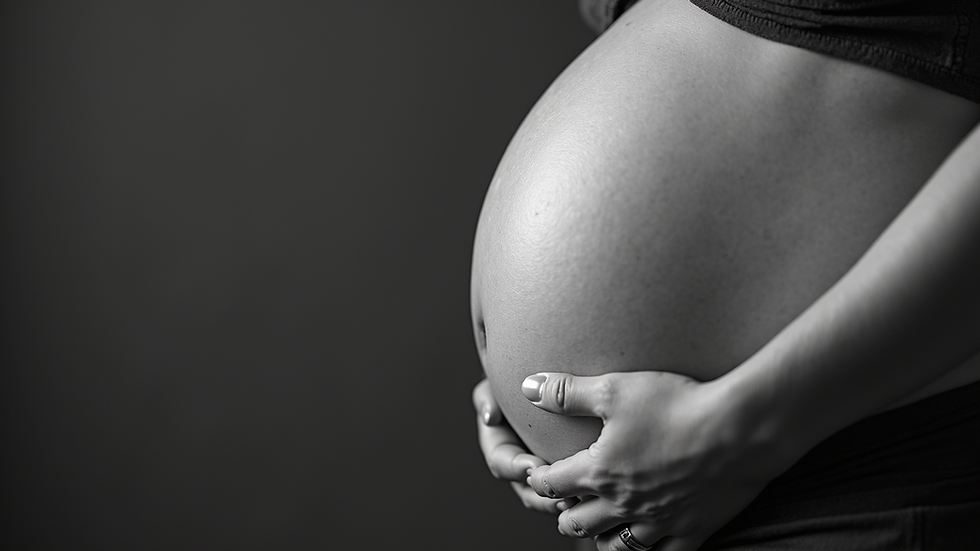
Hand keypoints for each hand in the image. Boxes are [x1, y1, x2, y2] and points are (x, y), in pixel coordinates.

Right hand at [472, 378, 572, 513]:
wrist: (545, 377)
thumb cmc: (513, 380)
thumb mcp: (495, 385)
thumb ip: (487, 396)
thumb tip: (490, 418)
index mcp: (499, 445)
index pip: (500, 463)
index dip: (515, 467)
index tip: (534, 465)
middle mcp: (520, 464)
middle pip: (526, 490)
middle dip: (542, 495)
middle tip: (561, 495)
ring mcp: (545, 470)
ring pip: (550, 496)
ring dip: (563, 500)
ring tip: (580, 499)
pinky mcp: (570, 470)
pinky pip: (574, 489)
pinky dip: (582, 493)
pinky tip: (596, 491)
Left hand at [522, 371, 776, 550]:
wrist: (740, 429)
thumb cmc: (676, 404)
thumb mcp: (614, 389)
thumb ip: (568, 392)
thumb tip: (527, 386)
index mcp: (599, 472)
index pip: (550, 484)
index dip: (536, 478)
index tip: (534, 472)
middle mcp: (623, 504)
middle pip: (576, 523)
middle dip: (564, 510)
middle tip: (566, 497)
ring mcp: (658, 522)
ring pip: (615, 546)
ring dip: (600, 535)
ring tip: (600, 522)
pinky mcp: (692, 531)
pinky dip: (649, 550)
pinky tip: (649, 539)